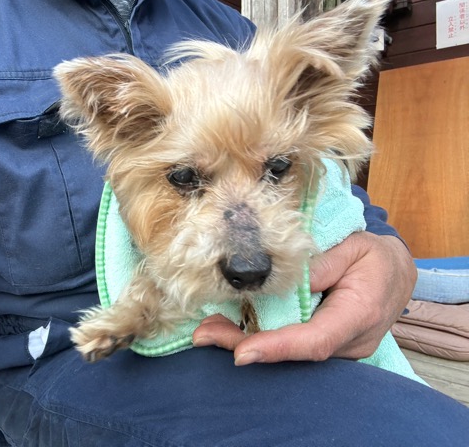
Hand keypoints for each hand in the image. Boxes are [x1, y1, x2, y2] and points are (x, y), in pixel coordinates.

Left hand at [192, 232, 416, 364]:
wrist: (395, 272)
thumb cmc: (374, 256)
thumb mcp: (354, 247)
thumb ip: (321, 264)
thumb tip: (284, 279)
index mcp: (359, 315)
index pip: (316, 340)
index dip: (278, 348)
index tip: (242, 353)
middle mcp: (350, 342)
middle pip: (295, 353)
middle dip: (246, 345)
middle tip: (204, 335)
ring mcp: (339, 348)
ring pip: (290, 353)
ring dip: (245, 342)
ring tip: (207, 331)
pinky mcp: (326, 344)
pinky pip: (291, 346)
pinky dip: (259, 338)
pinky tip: (228, 329)